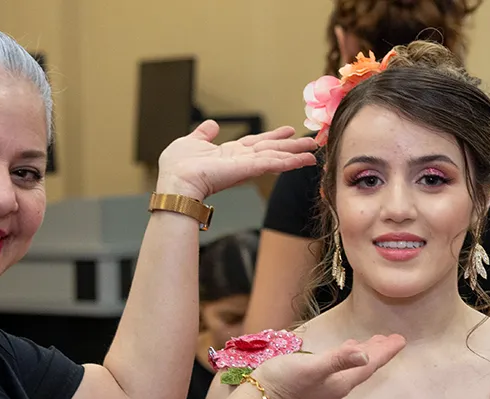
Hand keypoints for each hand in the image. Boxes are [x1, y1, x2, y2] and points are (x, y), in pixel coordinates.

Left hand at [155, 120, 316, 200]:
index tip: (288, 130)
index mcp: (229, 153)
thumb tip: (211, 125)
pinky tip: (304, 160)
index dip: (273, 136)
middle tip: (312, 142)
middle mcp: (240, 159)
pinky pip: (273, 164)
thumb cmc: (177, 167)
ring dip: (296, 154)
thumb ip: (203, 134)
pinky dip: (289, 162)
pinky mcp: (248, 169)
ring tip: (314, 152)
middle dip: (292, 146)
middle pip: (271, 149)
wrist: (175, 183)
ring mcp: (245, 165)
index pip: (256, 143)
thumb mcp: (191, 142)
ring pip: (276, 157)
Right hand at [251, 334, 405, 398]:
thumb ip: (339, 359)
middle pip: (365, 368)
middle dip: (379, 353)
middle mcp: (338, 385)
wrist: (259, 398)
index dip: (385, 352)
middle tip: (394, 339)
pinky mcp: (314, 382)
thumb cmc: (285, 379)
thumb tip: (365, 354)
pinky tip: (346, 351)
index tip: (401, 340)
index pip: (370, 365)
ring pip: (353, 368)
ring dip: (365, 355)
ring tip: (375, 342)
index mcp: (342, 382)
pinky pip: (341, 367)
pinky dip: (349, 357)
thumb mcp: (313, 366)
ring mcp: (326, 385)